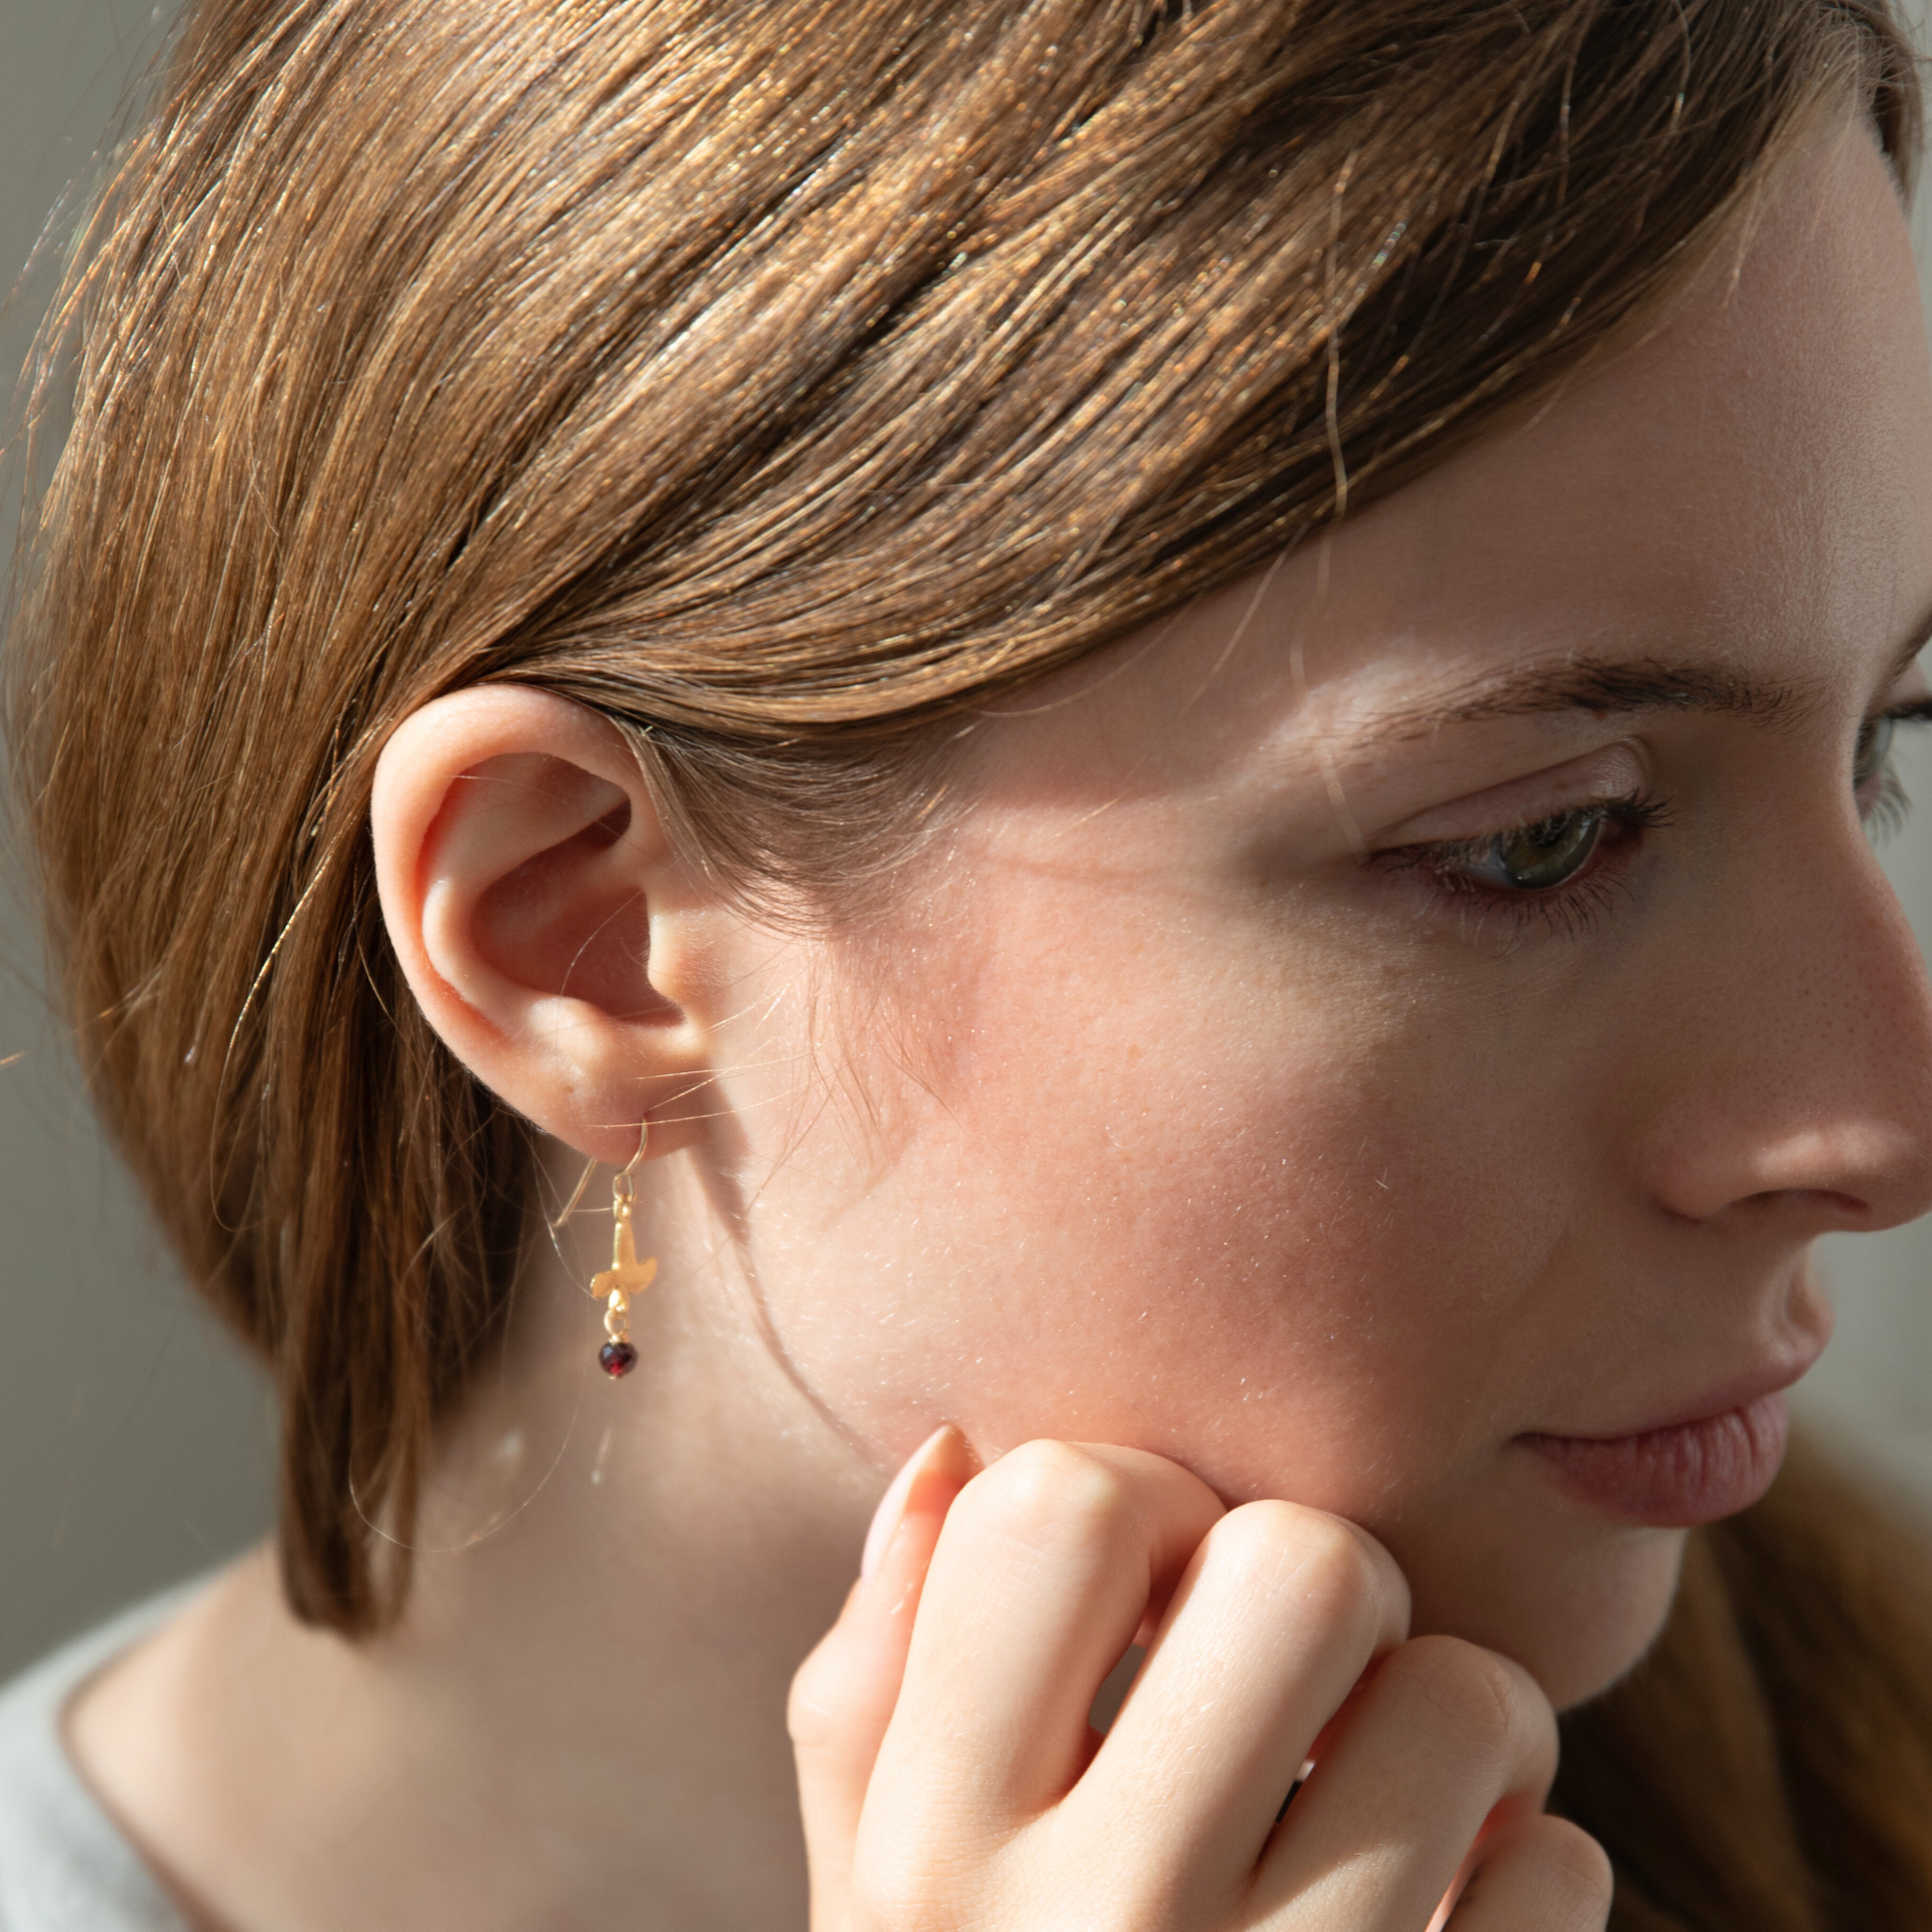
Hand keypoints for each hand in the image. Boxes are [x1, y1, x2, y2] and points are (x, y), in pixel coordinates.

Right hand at [790, 1432, 1610, 1930]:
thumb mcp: (876, 1898)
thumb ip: (875, 1677)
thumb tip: (953, 1447)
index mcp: (933, 1850)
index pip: (1056, 1503)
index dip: (1135, 1497)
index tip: (1149, 1585)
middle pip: (1304, 1564)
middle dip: (1321, 1582)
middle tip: (1295, 1669)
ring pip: (1471, 1697)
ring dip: (1449, 1719)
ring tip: (1378, 1790)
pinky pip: (1561, 1867)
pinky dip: (1524, 1872)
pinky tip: (1436, 1929)